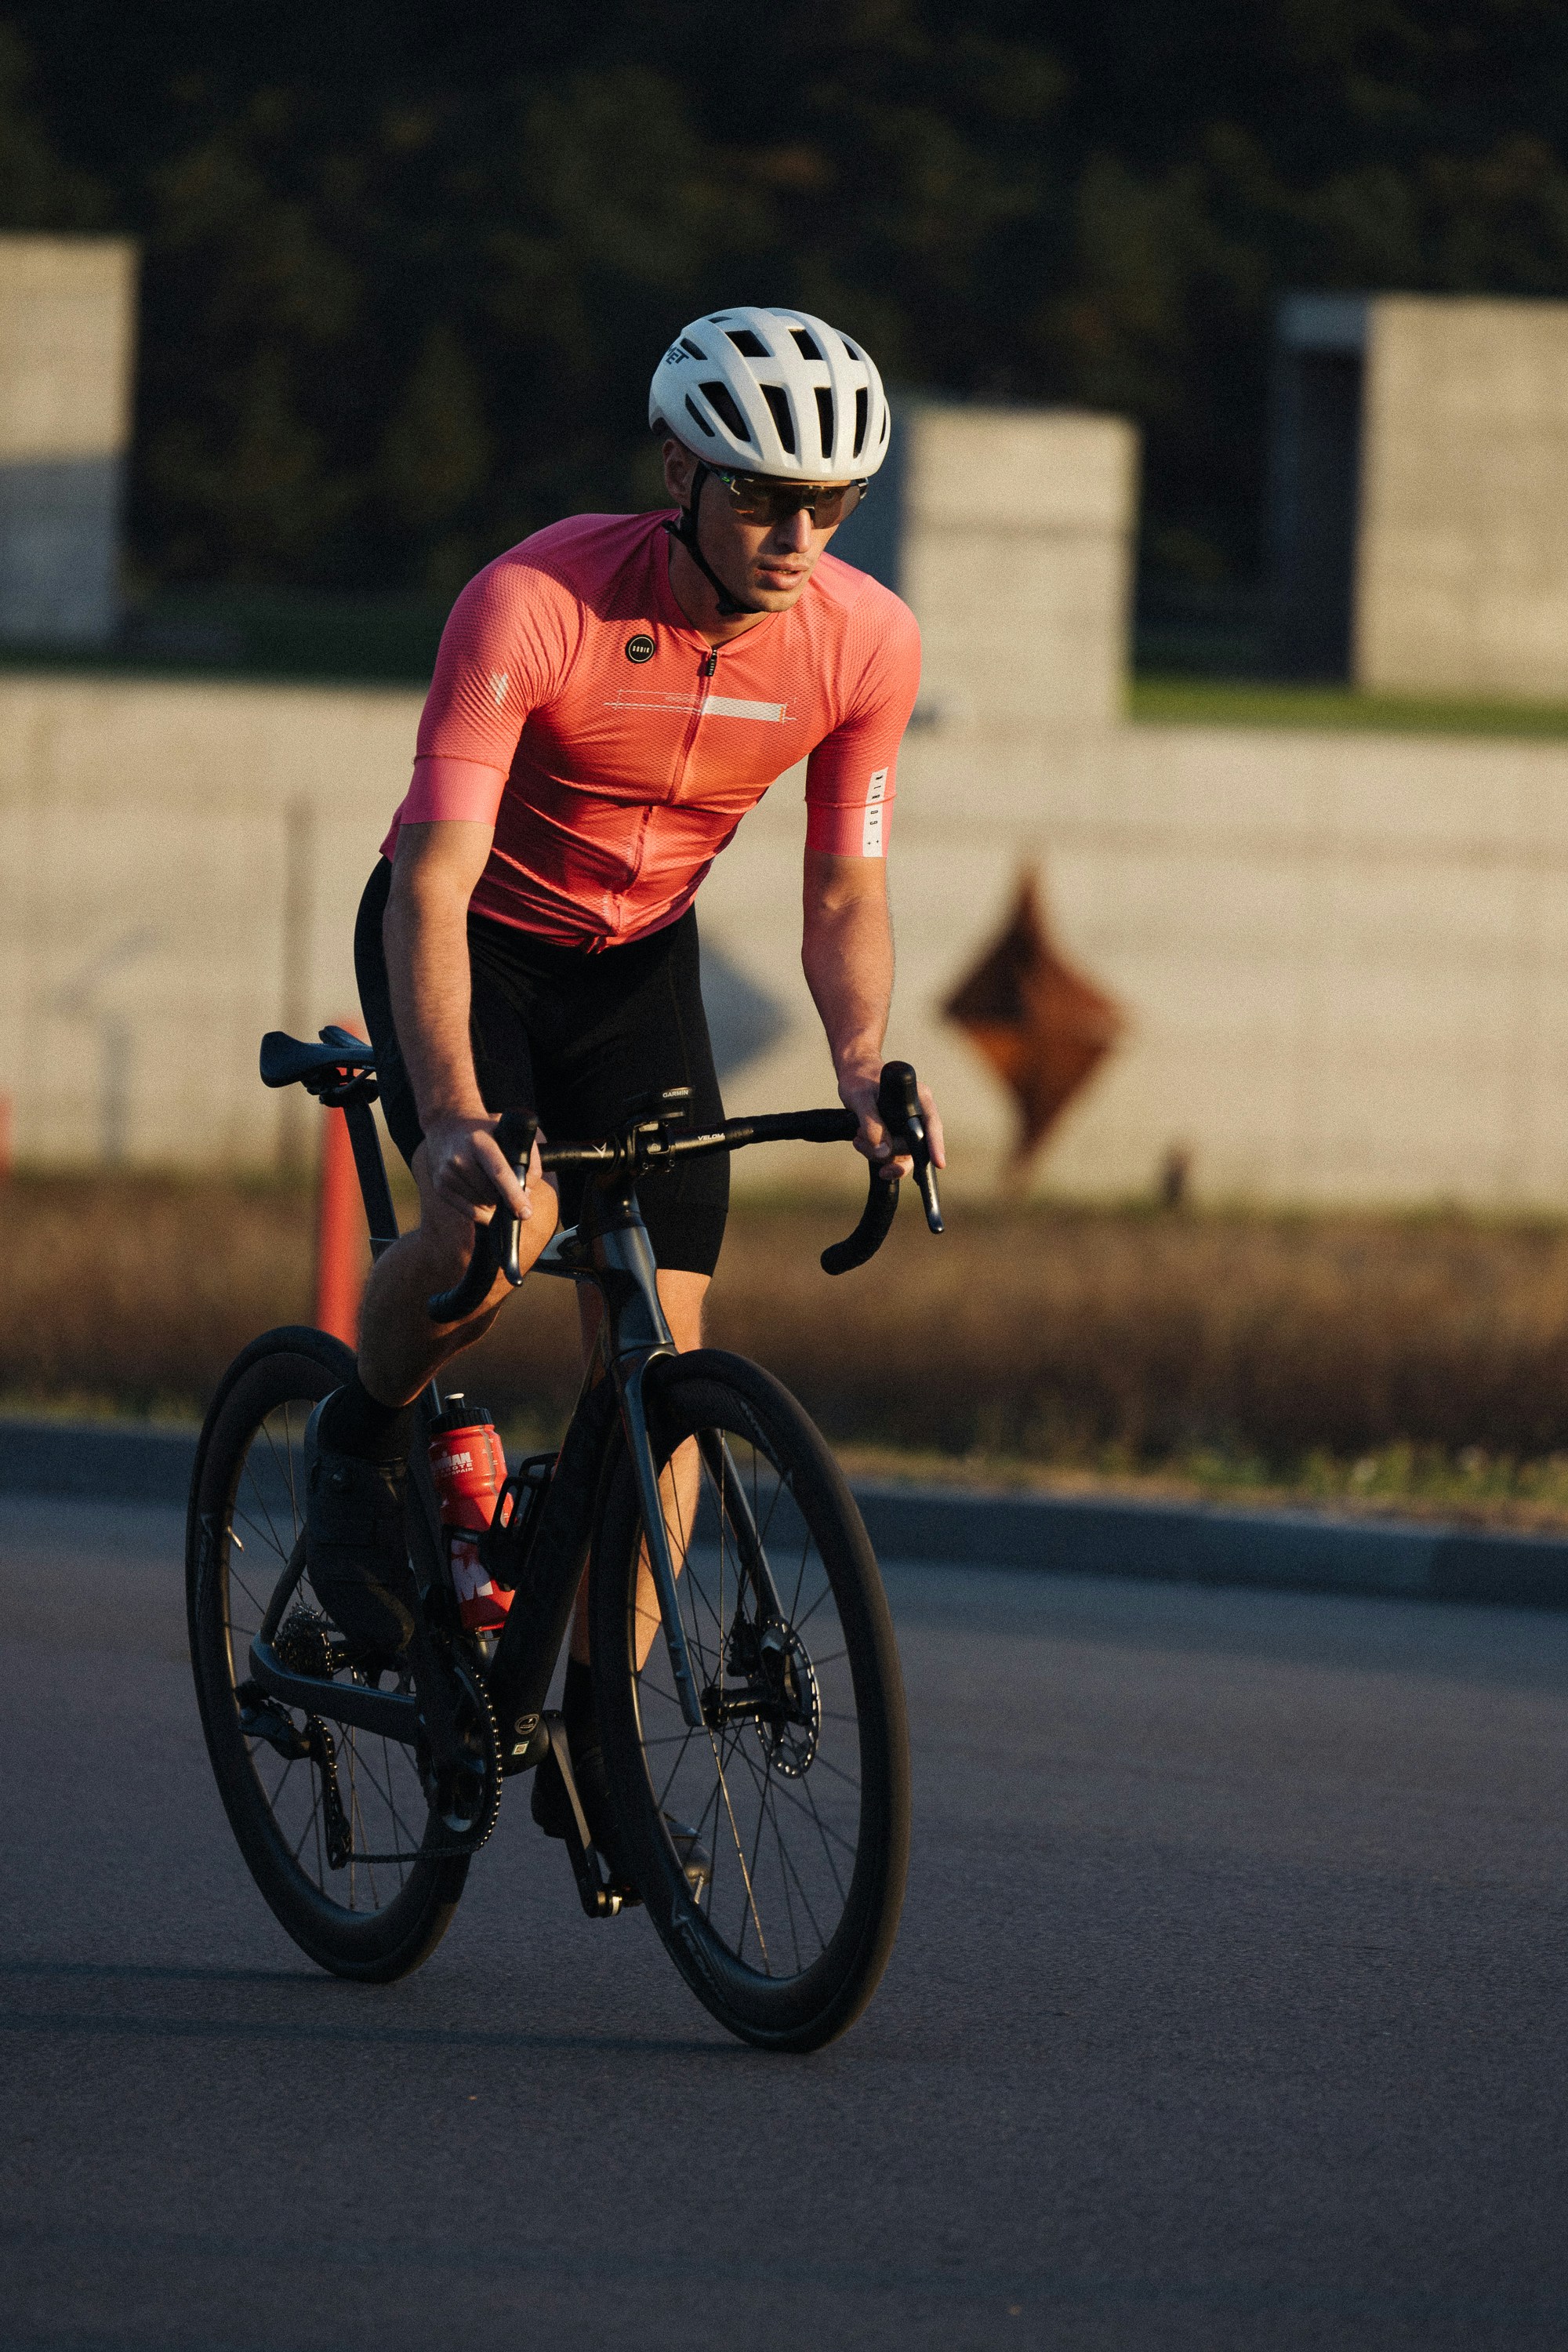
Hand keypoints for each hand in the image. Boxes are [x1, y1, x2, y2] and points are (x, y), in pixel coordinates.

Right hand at [421, 1111, 536, 1222]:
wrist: (446, 1124)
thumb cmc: (483, 1132)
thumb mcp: (508, 1133)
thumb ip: (527, 1157)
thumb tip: (526, 1192)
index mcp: (479, 1142)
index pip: (498, 1173)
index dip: (513, 1195)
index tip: (525, 1212)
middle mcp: (459, 1158)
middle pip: (491, 1194)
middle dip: (506, 1198)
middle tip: (508, 1187)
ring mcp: (446, 1173)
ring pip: (481, 1206)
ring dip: (493, 1203)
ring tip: (491, 1186)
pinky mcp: (439, 1186)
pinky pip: (468, 1212)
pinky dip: (482, 1211)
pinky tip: (484, 1198)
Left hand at [837, 1067, 947, 1183]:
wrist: (854, 1076)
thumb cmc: (859, 1080)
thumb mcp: (860, 1099)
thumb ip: (871, 1124)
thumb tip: (883, 1152)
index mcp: (919, 1098)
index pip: (932, 1125)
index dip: (936, 1144)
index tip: (939, 1163)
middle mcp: (918, 1114)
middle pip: (913, 1147)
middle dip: (888, 1151)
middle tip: (860, 1137)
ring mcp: (909, 1127)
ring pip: (903, 1156)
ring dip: (878, 1154)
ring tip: (858, 1138)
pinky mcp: (899, 1136)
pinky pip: (894, 1156)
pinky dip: (877, 1156)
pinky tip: (862, 1145)